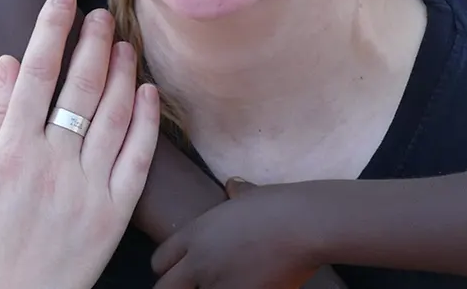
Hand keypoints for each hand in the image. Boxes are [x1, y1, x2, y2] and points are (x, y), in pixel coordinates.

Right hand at [0, 0, 161, 288]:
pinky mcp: (113, 215)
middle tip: (103, 12)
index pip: (38, 75)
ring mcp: (87, 190)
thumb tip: (9, 63)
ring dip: (122, 73)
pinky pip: (136, 159)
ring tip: (126, 42)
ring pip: (113, 116)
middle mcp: (52, 165)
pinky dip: (144, 122)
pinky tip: (148, 92)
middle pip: (80, 88)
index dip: (52, 31)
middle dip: (93, 43)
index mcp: (11, 153)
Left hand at [151, 178, 346, 288]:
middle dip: (177, 287)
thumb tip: (233, 187)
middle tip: (195, 284)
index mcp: (196, 233)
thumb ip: (235, 195)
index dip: (169, 267)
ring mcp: (218, 285)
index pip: (159, 260)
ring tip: (226, 281)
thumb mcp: (249, 195)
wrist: (307, 227)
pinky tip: (250, 285)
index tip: (180, 269)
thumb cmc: (281, 205)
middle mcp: (199, 263)